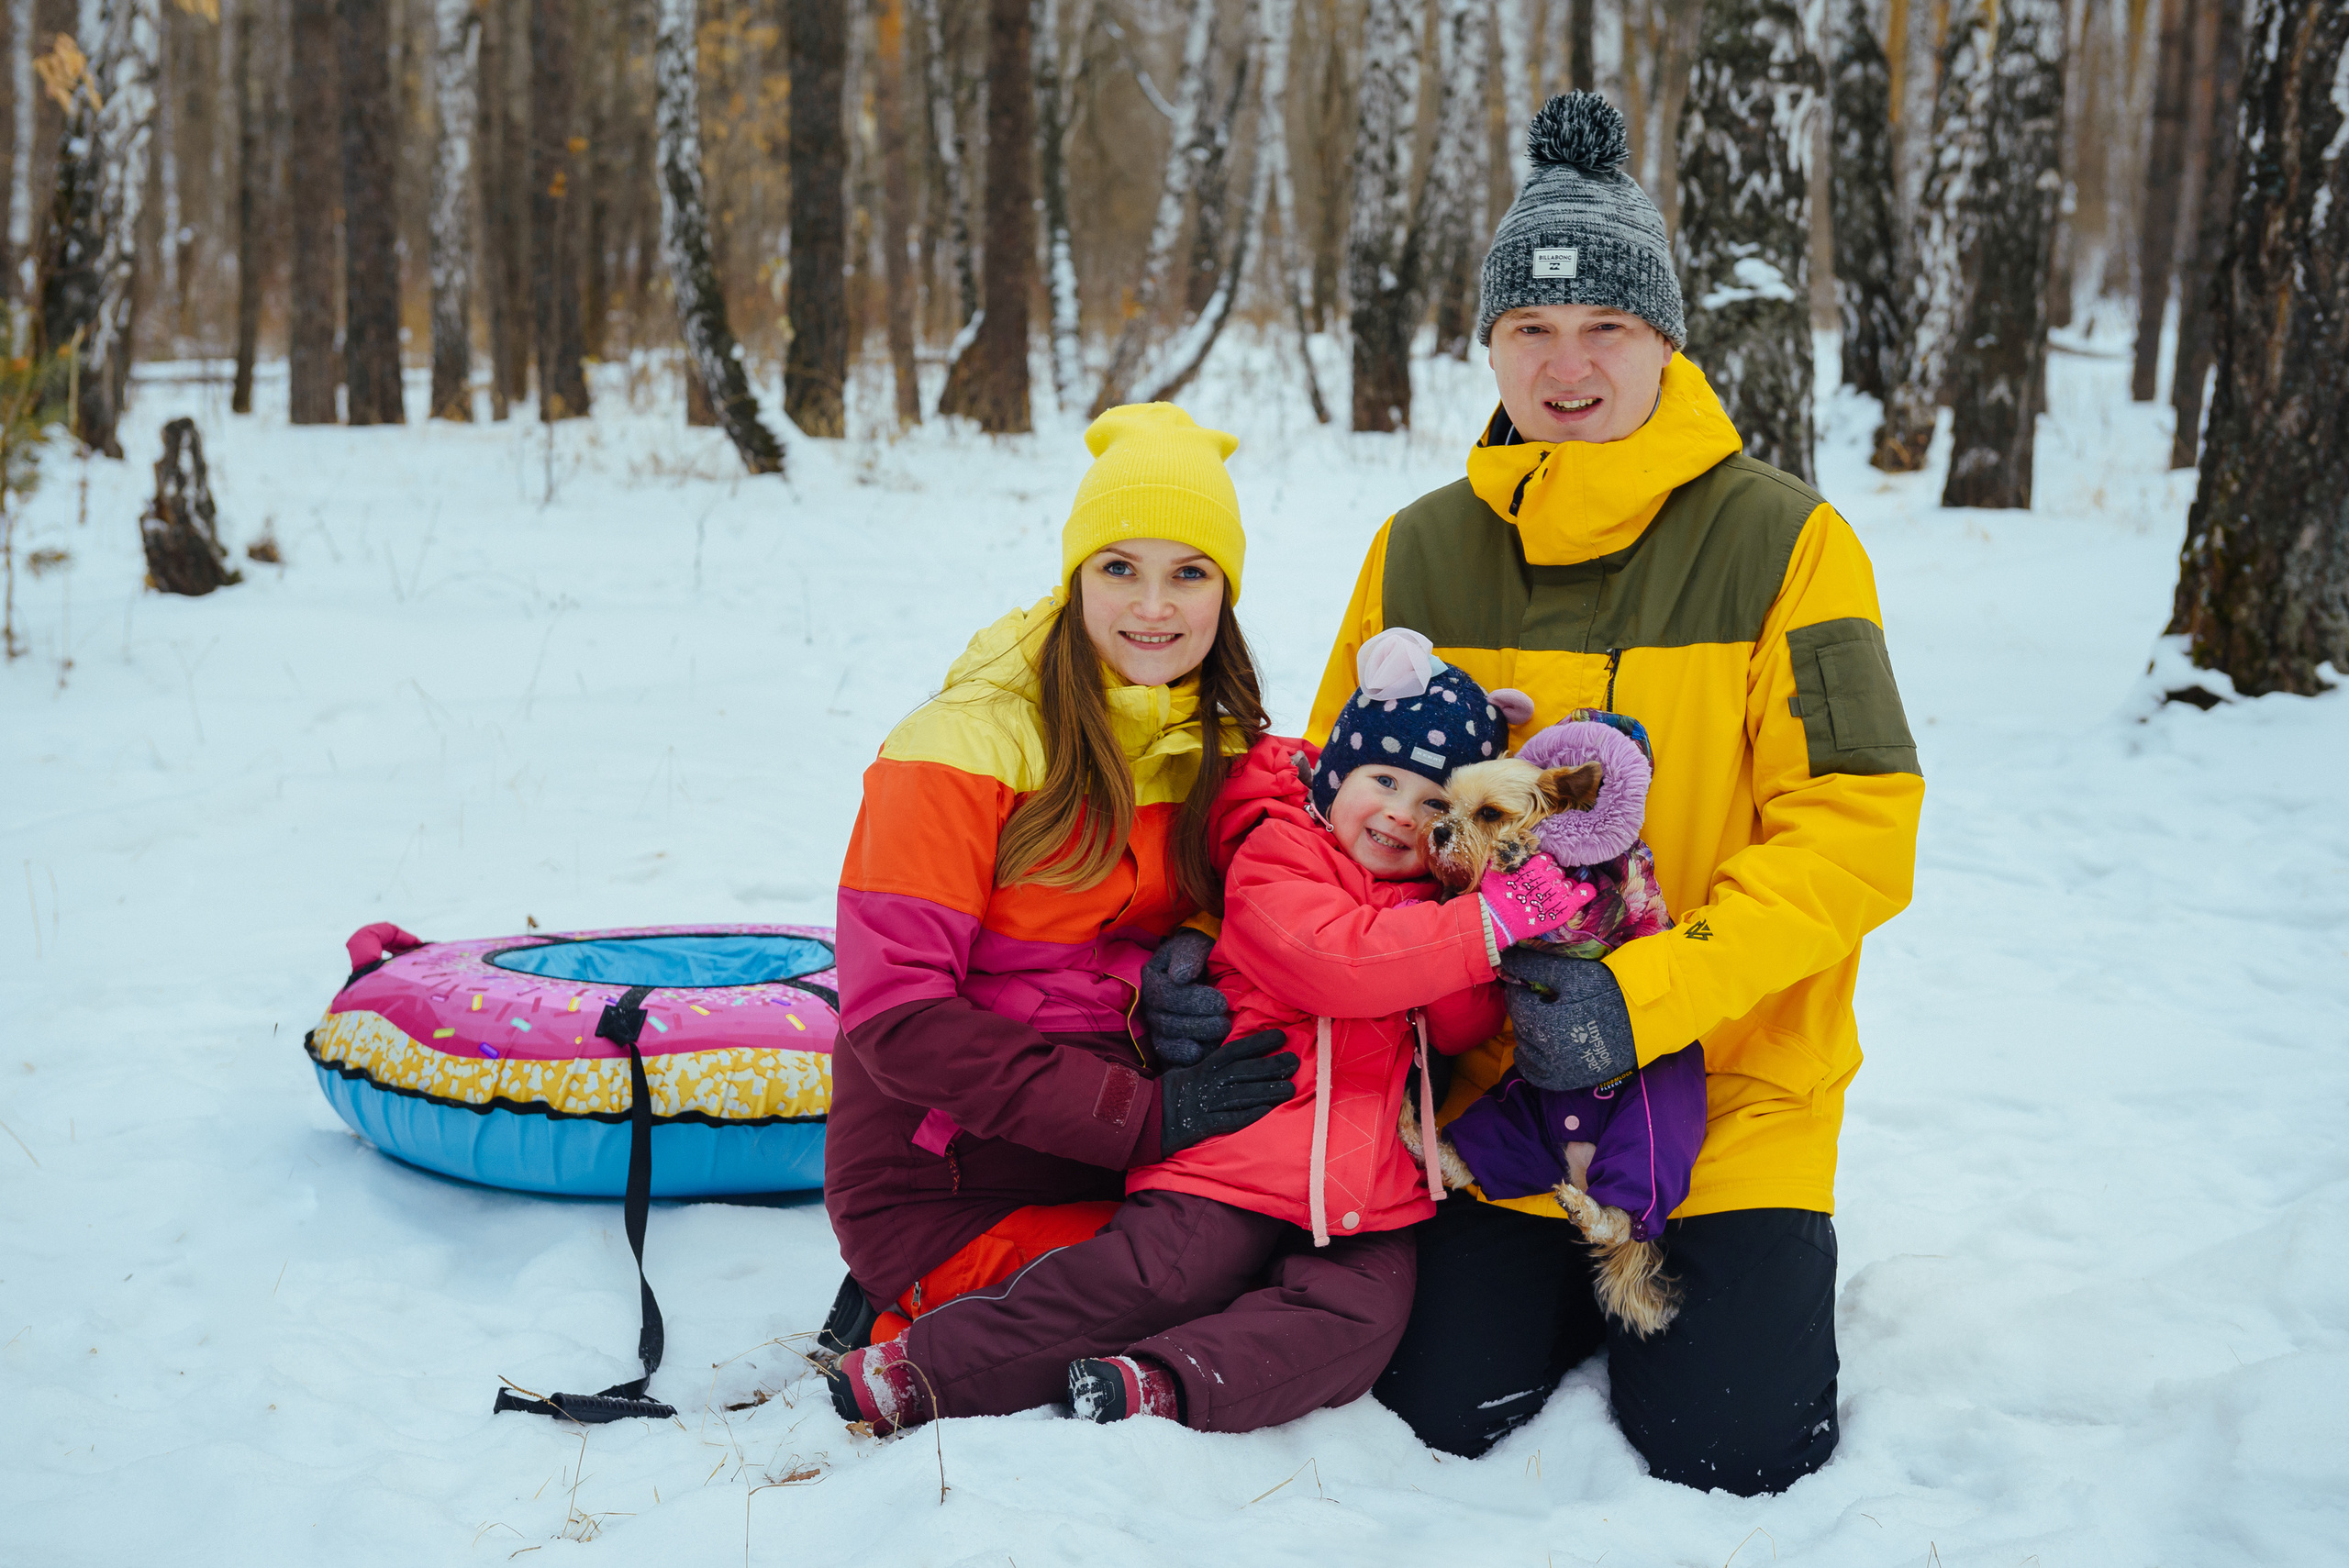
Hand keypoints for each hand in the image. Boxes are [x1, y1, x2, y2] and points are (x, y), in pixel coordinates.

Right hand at [1140, 928, 1231, 1065]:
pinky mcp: (1167, 1040)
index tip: (1220, 1003)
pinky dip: (1184, 1057)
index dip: (1192, 1002)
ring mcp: (1156, 1024)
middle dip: (1198, 1025)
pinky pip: (1169, 1054)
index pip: (1166, 996)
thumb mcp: (1194, 946)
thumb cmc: (1198, 954)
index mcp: (1151, 978)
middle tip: (1224, 1023)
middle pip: (1167, 1022)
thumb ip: (1188, 957)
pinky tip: (1203, 1053)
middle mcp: (1149, 1004)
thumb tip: (1180, 977)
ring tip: (1219, 1035)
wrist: (1202, 964)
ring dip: (1195, 1040)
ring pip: (1168, 1040)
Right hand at [1158, 1029, 1297, 1157]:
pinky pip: (1228, 1120)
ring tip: (1290, 1088)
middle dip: (1270, 1066)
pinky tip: (1267, 1112)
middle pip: (1243, 1072)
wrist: (1142, 1119)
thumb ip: (1209, 1067)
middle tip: (1294, 1061)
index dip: (1258, 1043)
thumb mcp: (1185, 1073)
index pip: (1234, 1051)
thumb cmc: (1166, 1097)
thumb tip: (1235, 1058)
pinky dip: (1247, 1115)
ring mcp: (1205, 1105)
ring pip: (1241, 1095)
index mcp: (1202, 1068)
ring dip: (1267, 1091)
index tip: (1281, 1036)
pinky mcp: (1202, 1125)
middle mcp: (1206, 1083)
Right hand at [1479, 858, 1595, 946]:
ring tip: (1550, 897)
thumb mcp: (1495, 870)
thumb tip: (1509, 847)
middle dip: (1551, 877)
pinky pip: (1582, 894)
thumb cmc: (1494, 896)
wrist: (1498, 919)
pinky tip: (1586, 890)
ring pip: (1568, 882)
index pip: (1547, 859)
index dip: (1544, 866)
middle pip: (1558, 870)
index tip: (1539, 873)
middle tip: (1542, 888)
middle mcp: (1549, 876)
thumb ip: (1506, 858)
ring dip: (1562, 886)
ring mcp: (1558, 892)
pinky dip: (1586, 891)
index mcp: (1534, 865)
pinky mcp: (1564, 907)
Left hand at [1499, 947, 1635, 1089]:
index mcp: (1545, 1020)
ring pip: (1524, 1048)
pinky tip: (1537, 1047)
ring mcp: (1556, 1068)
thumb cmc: (1609, 992)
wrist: (1644, 1021)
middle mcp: (1546, 1049)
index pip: (1516, 1001)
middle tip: (1533, 998)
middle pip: (1519, 1024)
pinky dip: (1530, 1060)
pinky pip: (1535, 1074)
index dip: (1517, 988)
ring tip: (1539, 1019)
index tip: (1525, 981)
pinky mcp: (1567, 1080)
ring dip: (1526, 1032)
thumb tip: (1504, 956)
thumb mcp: (1573, 973)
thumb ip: (1535, 965)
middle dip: (1522, 1009)